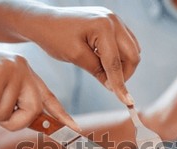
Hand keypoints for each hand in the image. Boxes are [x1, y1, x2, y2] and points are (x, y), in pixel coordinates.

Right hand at [0, 37, 77, 130]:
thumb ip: (13, 106)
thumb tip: (29, 123)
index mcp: (27, 75)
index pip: (49, 98)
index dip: (61, 116)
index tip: (75, 129)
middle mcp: (25, 71)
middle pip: (33, 112)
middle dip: (12, 122)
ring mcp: (14, 70)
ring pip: (8, 113)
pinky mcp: (0, 72)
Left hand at [24, 6, 139, 105]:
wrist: (43, 21)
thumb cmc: (54, 37)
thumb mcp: (75, 57)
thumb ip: (97, 71)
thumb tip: (114, 86)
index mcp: (103, 26)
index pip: (115, 62)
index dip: (120, 85)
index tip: (127, 102)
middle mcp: (113, 20)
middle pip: (133, 55)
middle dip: (125, 74)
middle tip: (110, 85)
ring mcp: (114, 19)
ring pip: (132, 50)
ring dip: (123, 65)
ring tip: (103, 70)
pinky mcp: (111, 22)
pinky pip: (126, 43)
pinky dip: (119, 56)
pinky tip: (103, 60)